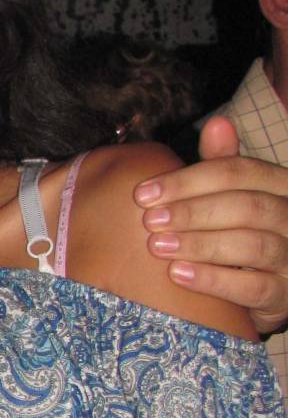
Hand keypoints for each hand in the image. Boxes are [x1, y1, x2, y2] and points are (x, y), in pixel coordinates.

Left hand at [134, 117, 287, 333]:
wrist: (271, 289)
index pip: (241, 172)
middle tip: (149, 220)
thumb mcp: (234, 197)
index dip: (190, 180)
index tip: (143, 193)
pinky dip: (214, 280)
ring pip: (254, 246)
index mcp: (283, 186)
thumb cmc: (244, 233)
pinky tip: (179, 274)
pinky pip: (254, 288)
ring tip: (158, 246)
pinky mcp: (286, 295)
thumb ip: (223, 165)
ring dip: (200, 244)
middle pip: (248, 207)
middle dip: (193, 212)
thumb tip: (217, 122)